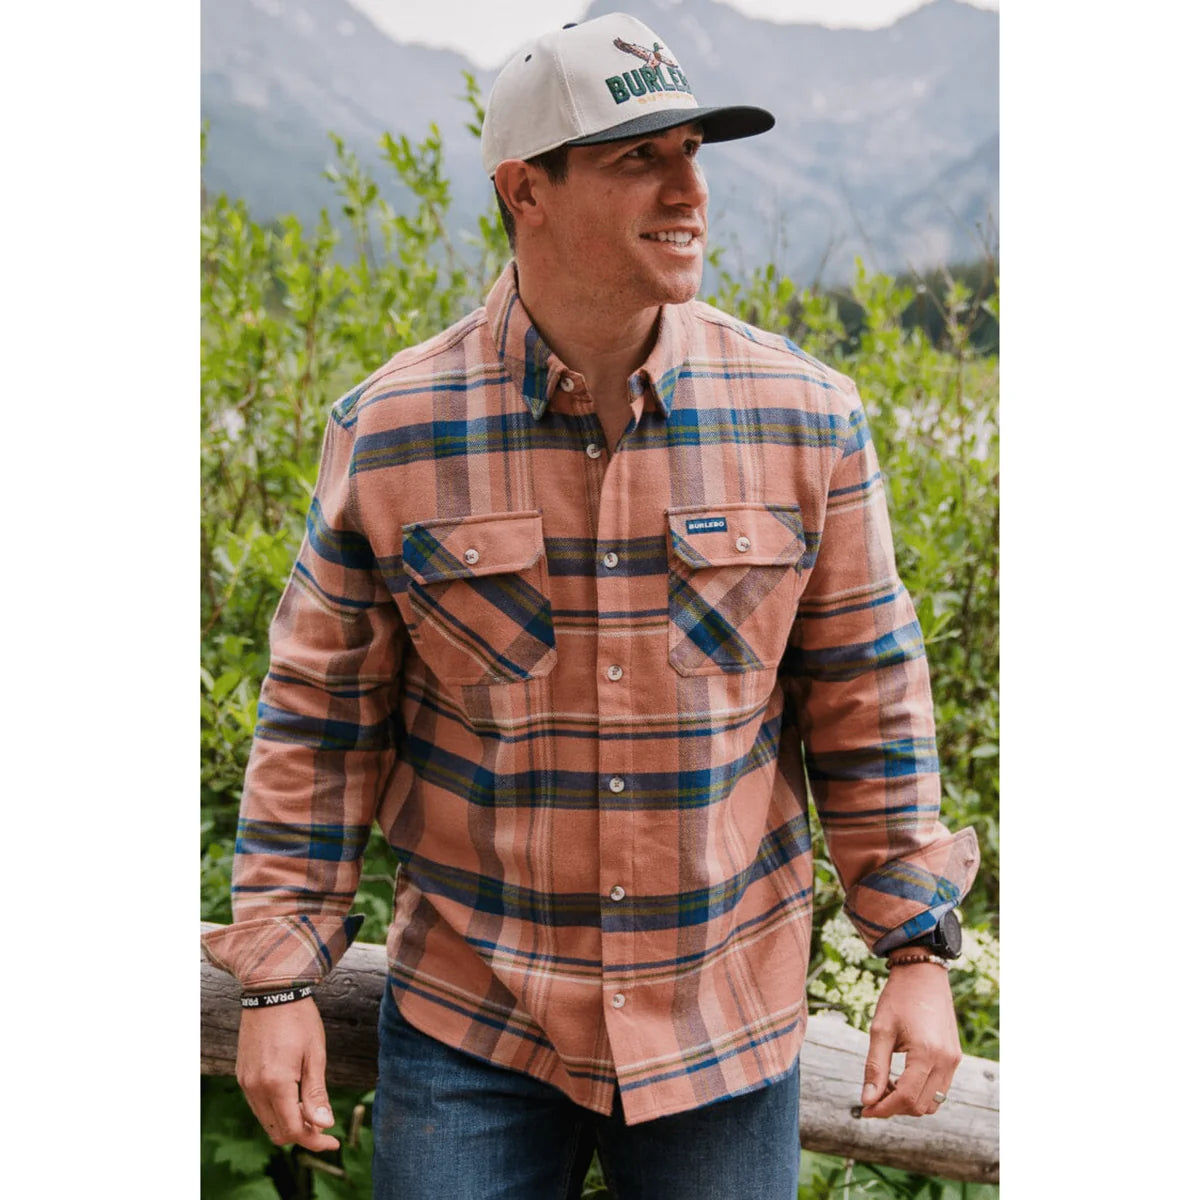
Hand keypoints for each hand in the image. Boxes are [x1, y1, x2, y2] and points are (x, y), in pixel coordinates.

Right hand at [236, 997, 339, 1150]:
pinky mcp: (242, 1075)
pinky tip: (294, 1097)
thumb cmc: (299, 1019)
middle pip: (278, 1131)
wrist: (271, 991)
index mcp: (276, 1084)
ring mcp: (245, 1082)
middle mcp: (255, 1088)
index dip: (315, 1141)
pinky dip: (276, 1110)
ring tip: (311, 1109)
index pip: (294, 1130)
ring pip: (266, 1121)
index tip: (334, 1142)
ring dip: (288, 1122)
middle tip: (325, 1127)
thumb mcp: (315, 1054)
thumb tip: (324, 1125)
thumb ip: (316, 1093)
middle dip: (303, 1135)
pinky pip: (258, 1106)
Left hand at [859, 962, 961, 1117]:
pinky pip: (940, 1089)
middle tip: (872, 1097)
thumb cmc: (898, 998)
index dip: (883, 1108)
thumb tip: (867, 1100)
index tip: (864, 1109)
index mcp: (926, 1053)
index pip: (906, 1098)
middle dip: (894, 1107)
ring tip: (886, 1087)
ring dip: (909, 1102)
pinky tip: (901, 1080)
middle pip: (920, 1106)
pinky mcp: (955, 1058)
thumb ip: (874, 1067)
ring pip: (933, 1103)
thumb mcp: (880, 1030)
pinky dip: (921, 1092)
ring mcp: (953, 1061)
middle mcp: (946, 1061)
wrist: (923, 974)